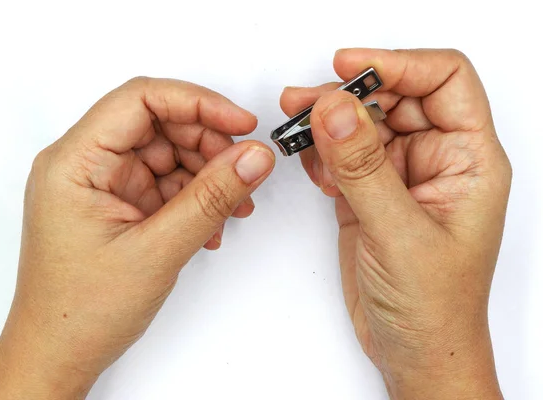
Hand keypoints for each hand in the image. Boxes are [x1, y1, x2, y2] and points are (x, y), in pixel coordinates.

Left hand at [0, 78, 274, 398]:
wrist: (59, 356)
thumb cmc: (80, 310)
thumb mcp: (157, 249)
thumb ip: (211, 198)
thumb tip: (253, 156)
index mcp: (75, 161)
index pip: (140, 99)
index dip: (197, 102)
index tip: (241, 124)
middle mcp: (86, 165)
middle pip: (159, 124)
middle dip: (208, 145)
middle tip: (243, 172)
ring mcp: (103, 185)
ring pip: (169, 155)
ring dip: (207, 177)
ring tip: (232, 210)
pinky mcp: (119, 205)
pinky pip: (166, 184)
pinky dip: (195, 199)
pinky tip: (211, 226)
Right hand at [280, 49, 509, 398]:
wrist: (414, 353)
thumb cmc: (434, 307)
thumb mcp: (400, 234)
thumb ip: (364, 168)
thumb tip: (336, 108)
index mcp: (468, 160)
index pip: (444, 81)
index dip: (398, 64)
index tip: (349, 66)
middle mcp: (436, 160)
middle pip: (395, 97)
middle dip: (349, 93)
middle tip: (304, 101)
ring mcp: (399, 176)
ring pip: (362, 124)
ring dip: (327, 120)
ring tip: (293, 124)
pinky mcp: (368, 194)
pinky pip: (342, 155)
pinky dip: (320, 151)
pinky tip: (307, 159)